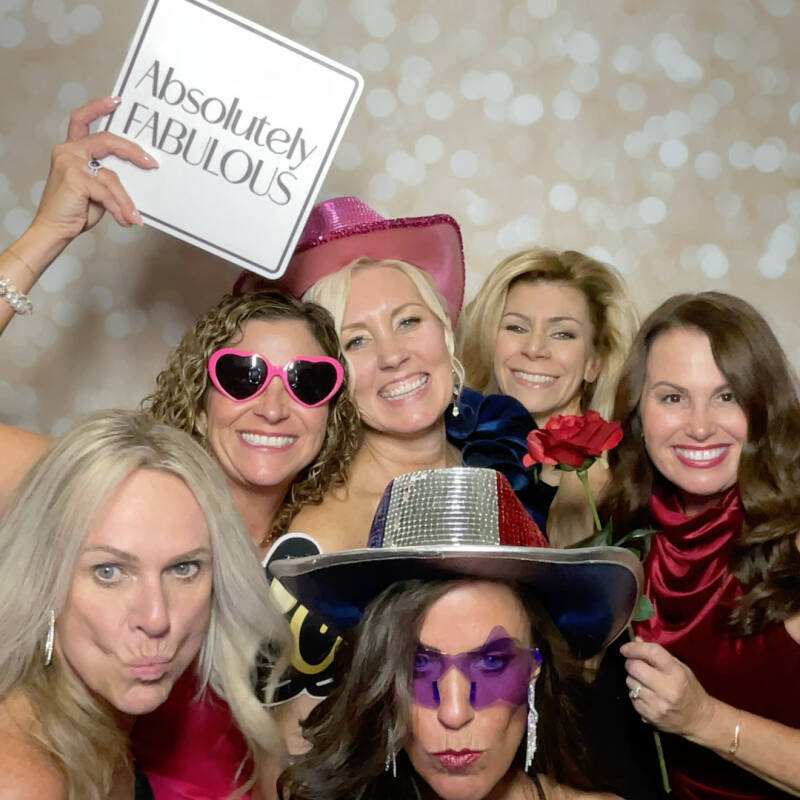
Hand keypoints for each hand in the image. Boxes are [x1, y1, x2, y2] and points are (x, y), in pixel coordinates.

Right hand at [33, 95, 157, 241]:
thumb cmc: (76, 209)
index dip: (98, 107)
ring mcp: (69, 163)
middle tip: (152, 163)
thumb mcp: (97, 188)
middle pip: (107, 140)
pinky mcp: (74, 178)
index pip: (82, 120)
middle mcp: (68, 151)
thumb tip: (138, 172)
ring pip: (112, 177)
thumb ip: (109, 175)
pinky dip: (119, 208)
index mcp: (72, 149)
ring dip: (125, 200)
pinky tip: (126, 220)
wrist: (55, 229)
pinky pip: (107, 192)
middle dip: (133, 151)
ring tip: (133, 216)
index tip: (117, 100)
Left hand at [620, 639, 715, 738]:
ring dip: (633, 679)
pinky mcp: (650, 716)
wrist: (699, 719)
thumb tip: (636, 640)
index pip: (652, 652)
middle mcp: (667, 689)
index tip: (625, 648)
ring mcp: (658, 704)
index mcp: (677, 673)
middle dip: (631, 663)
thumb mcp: (680, 668)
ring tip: (643, 681)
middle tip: (635, 664)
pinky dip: (635, 694)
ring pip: (631, 682)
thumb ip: (658, 654)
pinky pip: (632, 698)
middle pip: (635, 668)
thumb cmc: (689, 689)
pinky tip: (646, 694)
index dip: (635, 648)